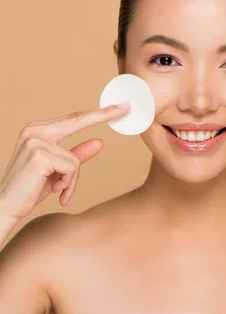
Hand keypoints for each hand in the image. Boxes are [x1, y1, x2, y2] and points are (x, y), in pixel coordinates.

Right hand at [0, 104, 130, 221]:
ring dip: (72, 180)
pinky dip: (68, 184)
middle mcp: (35, 131)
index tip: (119, 107)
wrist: (6, 206)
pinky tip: (56, 192)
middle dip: (104, 115)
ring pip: (75, 159)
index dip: (97, 113)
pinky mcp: (39, 155)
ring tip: (59, 191)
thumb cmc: (31, 189)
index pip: (73, 119)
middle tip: (125, 108)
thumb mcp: (59, 171)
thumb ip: (77, 155)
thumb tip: (99, 142)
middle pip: (78, 121)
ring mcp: (36, 141)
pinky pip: (71, 168)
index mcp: (38, 131)